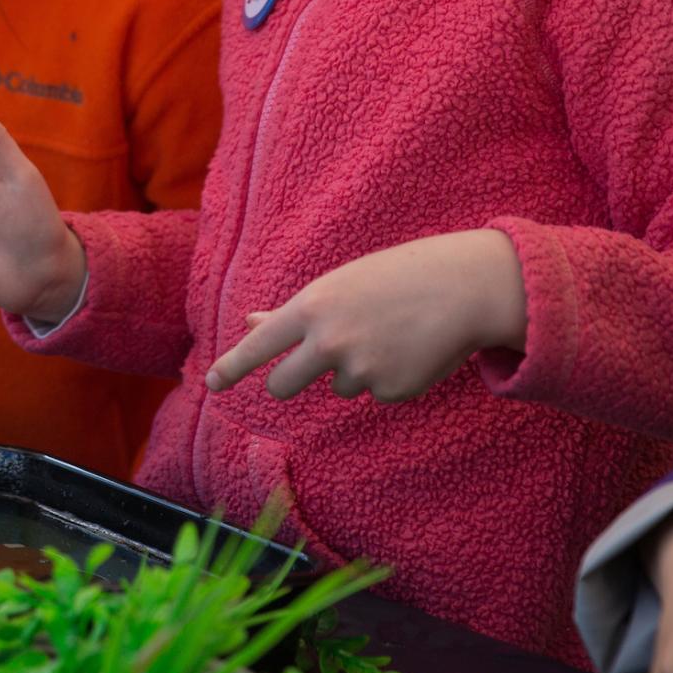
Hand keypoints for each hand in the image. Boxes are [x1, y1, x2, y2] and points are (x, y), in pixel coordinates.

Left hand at [206, 229, 528, 400]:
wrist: (461, 288)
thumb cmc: (394, 279)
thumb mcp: (338, 286)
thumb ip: (294, 312)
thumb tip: (251, 321)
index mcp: (312, 308)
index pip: (260, 344)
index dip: (232, 366)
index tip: (210, 383)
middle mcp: (329, 342)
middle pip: (282, 384)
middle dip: (287, 381)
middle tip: (312, 362)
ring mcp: (359, 369)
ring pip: (337, 387)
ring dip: (355, 369)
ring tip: (387, 334)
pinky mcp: (389, 391)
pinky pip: (375, 392)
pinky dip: (388, 376)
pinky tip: (409, 349)